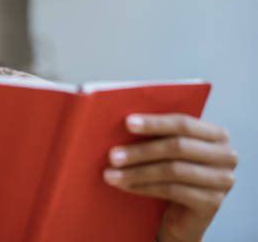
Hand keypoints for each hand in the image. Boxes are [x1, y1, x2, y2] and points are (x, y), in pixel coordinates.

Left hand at [103, 113, 237, 241]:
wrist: (184, 214)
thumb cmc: (172, 173)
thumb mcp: (168, 150)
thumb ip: (157, 135)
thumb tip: (124, 122)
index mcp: (216, 134)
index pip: (183, 123)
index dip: (154, 123)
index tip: (127, 123)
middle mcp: (226, 155)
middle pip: (177, 147)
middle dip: (141, 151)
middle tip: (112, 155)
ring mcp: (223, 180)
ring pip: (173, 170)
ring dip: (137, 172)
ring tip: (111, 174)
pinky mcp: (213, 202)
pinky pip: (173, 191)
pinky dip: (144, 187)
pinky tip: (125, 186)